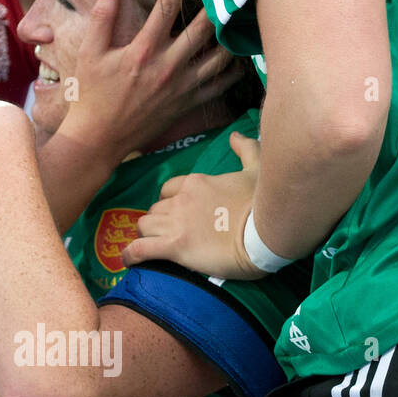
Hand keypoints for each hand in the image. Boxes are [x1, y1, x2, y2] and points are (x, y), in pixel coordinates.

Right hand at [62, 0, 243, 159]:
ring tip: (236, 17)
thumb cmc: (90, 95)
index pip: (167, 8)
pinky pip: (219, 85)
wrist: (98, 138)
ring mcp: (181, 87)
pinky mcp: (187, 103)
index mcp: (143, 51)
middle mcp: (168, 66)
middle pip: (204, 28)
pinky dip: (232, 69)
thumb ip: (101, 19)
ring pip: (220, 56)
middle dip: (215, 2)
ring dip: (229, 35)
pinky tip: (238, 57)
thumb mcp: (89, 54)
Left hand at [121, 131, 265, 279]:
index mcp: (196, 183)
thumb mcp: (257, 169)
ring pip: (144, 225)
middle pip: (155, 209)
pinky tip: (130, 260)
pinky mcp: (174, 246)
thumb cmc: (264, 202)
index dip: (168, 202)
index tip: (176, 214)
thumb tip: (235, 136)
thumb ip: (246, 150)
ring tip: (154, 246)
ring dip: (146, 235)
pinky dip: (131, 255)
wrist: (268, 232)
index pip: (168, 190)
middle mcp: (180, 200)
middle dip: (159, 220)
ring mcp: (175, 223)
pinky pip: (140, 249)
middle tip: (170, 234)